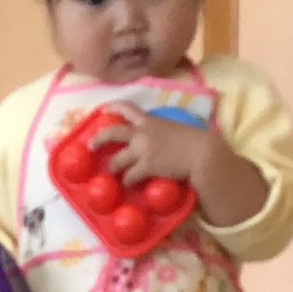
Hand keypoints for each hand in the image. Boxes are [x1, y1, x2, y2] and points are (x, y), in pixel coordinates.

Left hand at [90, 103, 211, 186]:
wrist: (201, 153)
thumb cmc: (194, 141)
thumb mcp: (174, 128)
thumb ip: (161, 130)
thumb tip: (159, 138)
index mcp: (150, 120)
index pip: (128, 108)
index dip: (113, 107)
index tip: (103, 110)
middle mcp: (142, 133)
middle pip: (112, 132)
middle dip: (98, 139)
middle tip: (90, 146)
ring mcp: (143, 150)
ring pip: (116, 160)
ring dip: (112, 168)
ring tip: (112, 173)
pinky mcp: (146, 166)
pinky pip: (129, 176)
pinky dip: (127, 181)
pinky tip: (130, 184)